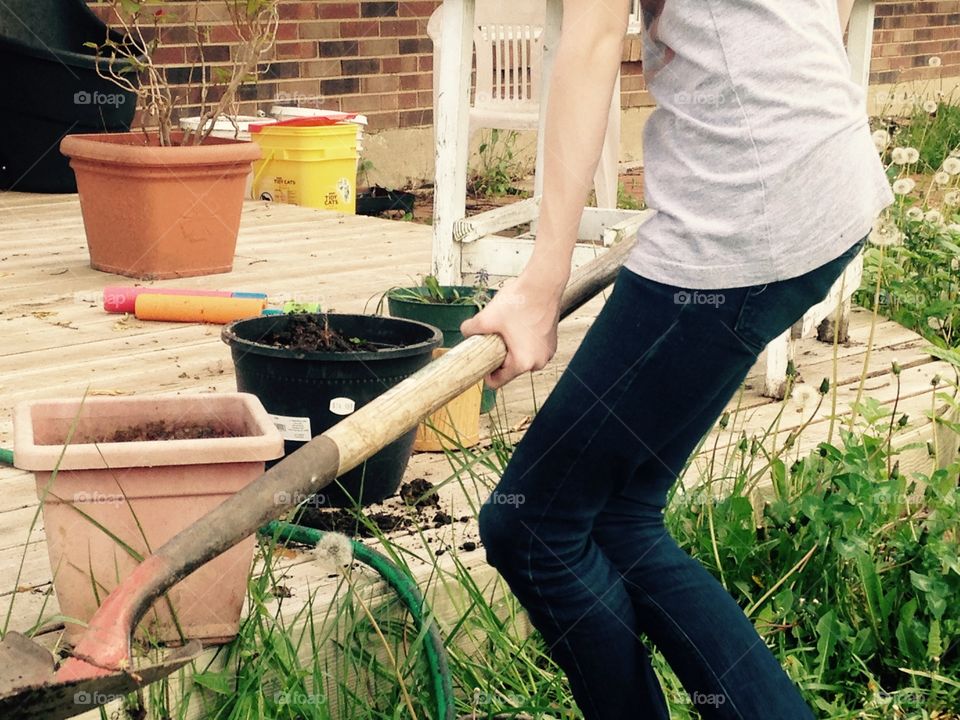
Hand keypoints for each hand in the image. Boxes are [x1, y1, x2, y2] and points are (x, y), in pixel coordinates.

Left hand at [460, 271, 563, 388]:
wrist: (543, 283)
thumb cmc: (522, 300)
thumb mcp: (487, 317)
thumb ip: (470, 329)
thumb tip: (465, 333)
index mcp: (523, 363)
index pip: (497, 382)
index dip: (485, 372)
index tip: (481, 359)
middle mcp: (538, 362)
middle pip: (509, 369)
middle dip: (499, 356)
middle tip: (494, 338)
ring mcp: (547, 352)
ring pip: (520, 358)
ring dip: (511, 348)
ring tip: (508, 328)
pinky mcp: (550, 342)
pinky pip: (531, 348)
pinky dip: (523, 341)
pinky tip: (519, 325)